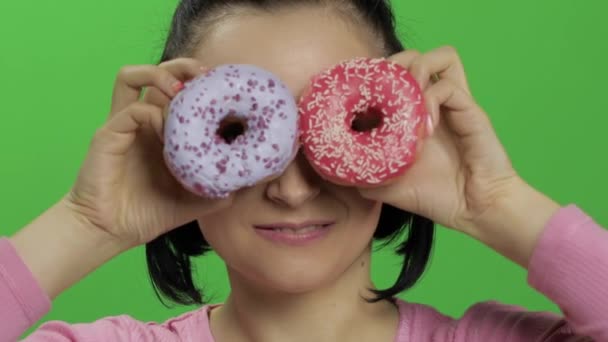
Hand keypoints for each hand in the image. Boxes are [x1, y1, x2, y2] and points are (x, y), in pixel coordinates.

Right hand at [65, 58, 231, 248]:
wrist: (110, 232)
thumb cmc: (148, 213)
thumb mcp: (196, 200)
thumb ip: (221, 188)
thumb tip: (251, 180)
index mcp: (162, 131)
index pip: (179, 91)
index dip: (200, 83)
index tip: (224, 89)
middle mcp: (142, 122)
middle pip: (157, 72)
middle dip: (184, 66)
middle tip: (206, 76)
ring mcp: (123, 125)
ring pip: (133, 77)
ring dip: (162, 75)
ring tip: (183, 91)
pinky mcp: (108, 134)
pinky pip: (132, 109)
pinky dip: (153, 113)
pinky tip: (167, 133)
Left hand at [359, 46, 523, 234]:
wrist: (474, 210)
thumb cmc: (434, 196)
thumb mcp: (386, 187)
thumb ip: (362, 174)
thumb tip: (333, 170)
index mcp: (411, 114)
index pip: (390, 76)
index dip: (371, 80)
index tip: (354, 102)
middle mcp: (432, 102)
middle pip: (411, 57)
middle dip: (390, 67)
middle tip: (378, 96)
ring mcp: (452, 103)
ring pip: (438, 57)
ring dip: (414, 72)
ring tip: (403, 101)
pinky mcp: (470, 110)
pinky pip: (448, 86)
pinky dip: (430, 101)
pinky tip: (425, 129)